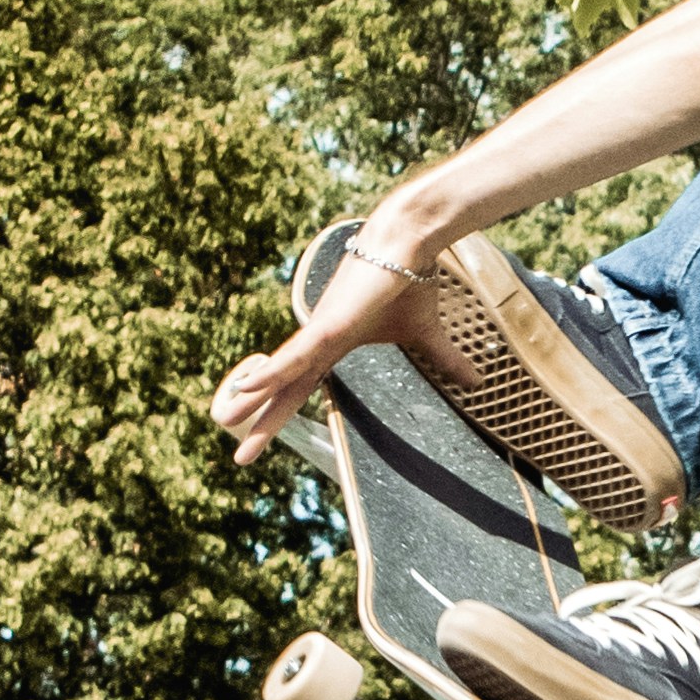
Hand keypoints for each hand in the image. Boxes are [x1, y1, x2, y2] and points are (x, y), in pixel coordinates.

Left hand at [208, 221, 437, 468]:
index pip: (301, 388)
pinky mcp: (329, 324)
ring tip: (225, 419)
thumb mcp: (427, 335)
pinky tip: (247, 387)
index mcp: (332, 346)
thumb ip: (444, 361)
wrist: (410, 244)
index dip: (281, 414)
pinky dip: (272, 371)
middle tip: (239, 455)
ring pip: (280, 374)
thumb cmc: (412, 280)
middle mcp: (318, 341)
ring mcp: (320, 332)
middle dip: (260, 421)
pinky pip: (296, 354)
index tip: (261, 438)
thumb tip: (475, 384)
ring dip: (252, 399)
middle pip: (284, 389)